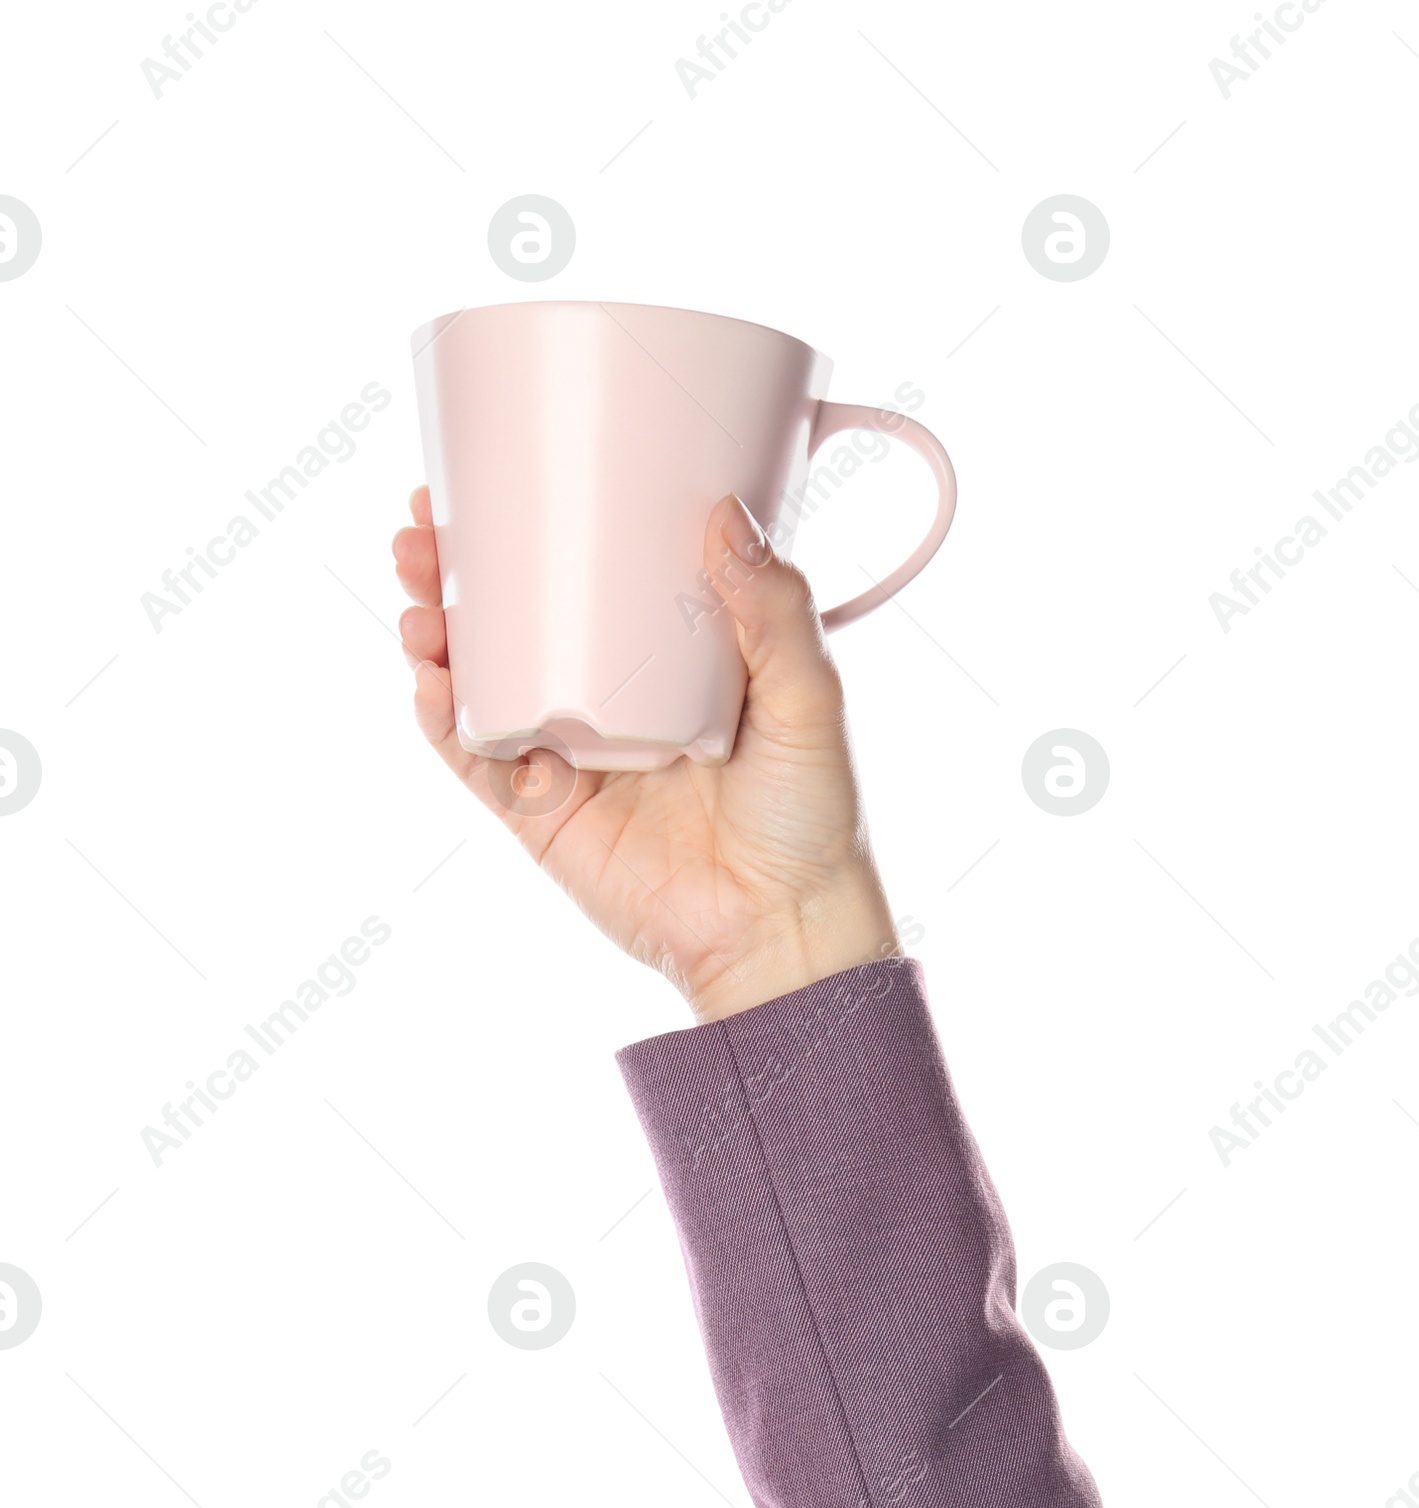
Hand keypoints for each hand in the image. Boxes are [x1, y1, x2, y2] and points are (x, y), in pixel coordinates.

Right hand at [393, 489, 896, 1021]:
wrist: (782, 928)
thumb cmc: (809, 817)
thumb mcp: (808, 696)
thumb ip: (774, 610)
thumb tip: (723, 515)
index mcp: (664, 661)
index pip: (584, 576)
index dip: (531, 526)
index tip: (492, 473)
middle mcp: (606, 700)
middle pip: (509, 620)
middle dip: (454, 570)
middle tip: (424, 527)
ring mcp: (567, 757)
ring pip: (478, 681)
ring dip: (433, 632)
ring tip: (416, 591)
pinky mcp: (543, 817)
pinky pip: (476, 759)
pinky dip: (441, 719)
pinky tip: (428, 677)